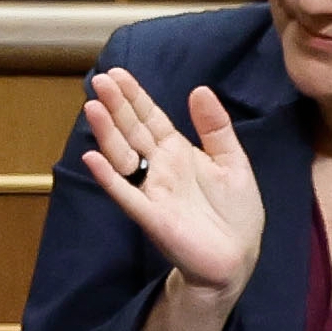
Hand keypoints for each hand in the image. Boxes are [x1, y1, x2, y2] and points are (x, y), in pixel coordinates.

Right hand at [79, 66, 262, 294]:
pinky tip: (93, 158)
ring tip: (92, 108)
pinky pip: (126, 195)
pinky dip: (109, 178)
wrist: (238, 257)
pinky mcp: (152, 217)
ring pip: (123, 157)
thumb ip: (215, 128)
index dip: (134, 97)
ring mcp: (152, 192)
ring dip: (107, 134)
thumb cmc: (236, 212)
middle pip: (132, 132)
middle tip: (99, 81)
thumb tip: (199, 89)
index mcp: (177, 152)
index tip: (116, 73)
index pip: (150, 118)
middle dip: (116, 107)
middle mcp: (159, 168)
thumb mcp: (233, 161)